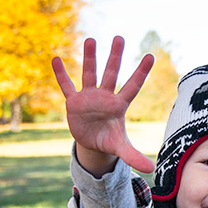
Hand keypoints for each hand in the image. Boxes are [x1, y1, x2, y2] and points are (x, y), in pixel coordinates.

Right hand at [51, 36, 155, 174]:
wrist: (91, 141)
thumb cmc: (108, 139)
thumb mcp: (120, 148)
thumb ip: (134, 156)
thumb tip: (152, 170)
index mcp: (119, 105)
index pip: (133, 86)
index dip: (141, 73)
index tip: (151, 56)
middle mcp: (105, 96)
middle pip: (111, 73)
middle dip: (115, 57)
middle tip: (120, 37)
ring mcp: (88, 97)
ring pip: (89, 74)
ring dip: (89, 58)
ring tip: (90, 40)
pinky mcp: (73, 102)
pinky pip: (66, 86)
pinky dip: (61, 75)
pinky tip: (56, 59)